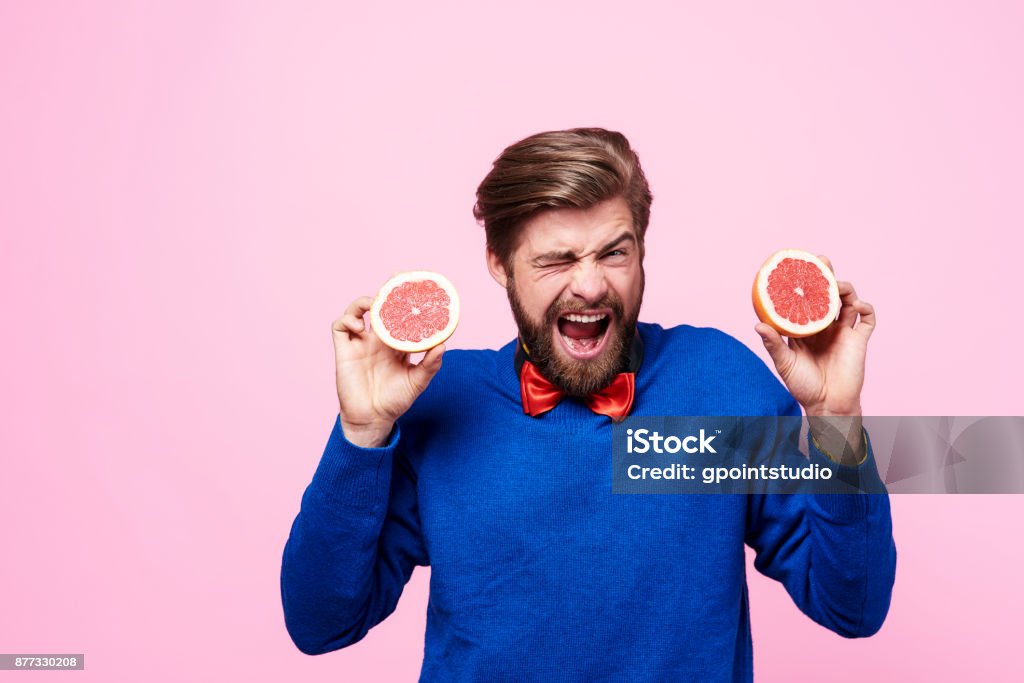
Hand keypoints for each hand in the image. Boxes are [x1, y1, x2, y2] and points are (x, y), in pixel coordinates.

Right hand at [333, 296, 444, 446]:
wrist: (373, 419)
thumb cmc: (395, 401)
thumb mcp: (417, 382)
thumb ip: (430, 364)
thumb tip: (442, 345)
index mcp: (396, 343)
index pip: (401, 315)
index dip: (406, 300)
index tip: (417, 285)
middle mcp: (377, 339)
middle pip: (379, 307)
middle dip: (386, 291)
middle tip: (395, 279)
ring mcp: (359, 343)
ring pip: (357, 311)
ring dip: (363, 302)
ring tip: (374, 303)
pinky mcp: (344, 350)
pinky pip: (340, 326)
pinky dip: (347, 319)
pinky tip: (359, 326)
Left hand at [755, 257, 874, 463]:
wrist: (827, 405)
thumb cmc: (802, 386)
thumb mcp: (784, 363)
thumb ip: (773, 343)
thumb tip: (757, 324)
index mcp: (806, 328)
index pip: (805, 299)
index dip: (803, 283)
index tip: (797, 266)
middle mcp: (825, 326)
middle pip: (827, 294)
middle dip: (826, 275)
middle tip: (822, 261)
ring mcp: (843, 331)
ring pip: (848, 301)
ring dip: (845, 289)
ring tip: (837, 285)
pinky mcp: (859, 340)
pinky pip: (867, 319)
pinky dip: (866, 308)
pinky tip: (857, 305)